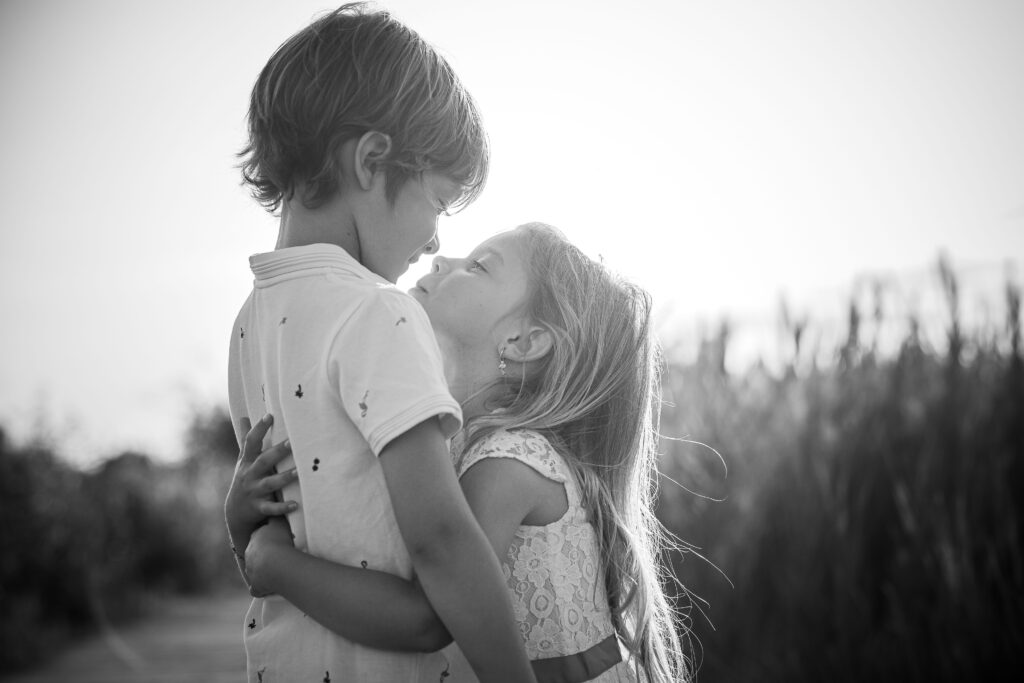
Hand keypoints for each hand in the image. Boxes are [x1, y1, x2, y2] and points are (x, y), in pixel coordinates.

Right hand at [224, 414, 298, 550]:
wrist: (236, 511)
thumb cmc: (246, 478)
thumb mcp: (244, 459)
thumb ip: (247, 439)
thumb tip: (245, 417)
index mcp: (247, 461)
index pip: (251, 442)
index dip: (259, 428)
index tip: (270, 415)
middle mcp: (250, 475)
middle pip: (263, 461)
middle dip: (277, 452)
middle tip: (293, 442)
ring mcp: (254, 492)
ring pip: (269, 484)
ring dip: (284, 478)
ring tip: (299, 471)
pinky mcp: (259, 508)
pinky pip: (271, 508)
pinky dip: (282, 507)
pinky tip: (296, 504)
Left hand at [246, 517, 294, 596]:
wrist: (276, 562)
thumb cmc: (280, 541)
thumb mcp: (280, 524)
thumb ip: (277, 516)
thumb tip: (275, 510)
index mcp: (255, 540)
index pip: (258, 537)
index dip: (266, 539)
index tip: (275, 541)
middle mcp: (249, 555)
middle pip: (255, 555)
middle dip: (263, 556)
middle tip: (278, 557)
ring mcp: (251, 571)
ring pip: (254, 571)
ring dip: (262, 572)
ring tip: (276, 572)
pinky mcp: (255, 586)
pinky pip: (256, 589)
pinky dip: (261, 590)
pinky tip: (269, 590)